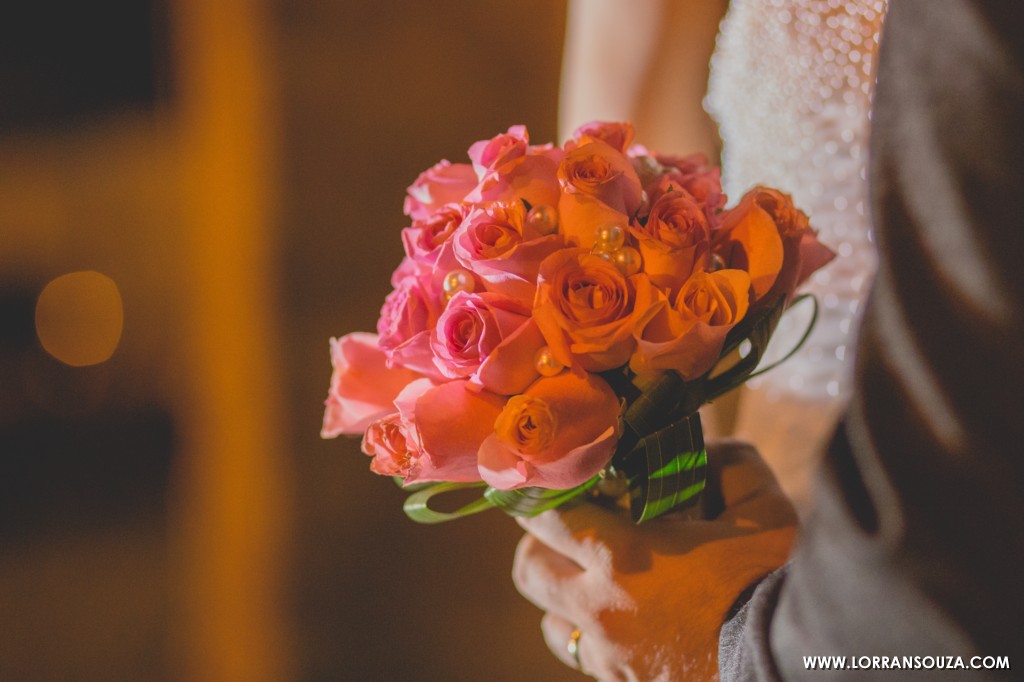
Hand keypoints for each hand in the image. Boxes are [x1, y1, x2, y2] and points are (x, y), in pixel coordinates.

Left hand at [512, 439, 796, 680]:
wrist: (795, 664)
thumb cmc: (776, 583)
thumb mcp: (762, 510)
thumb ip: (730, 467)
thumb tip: (708, 450)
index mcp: (623, 555)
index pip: (547, 516)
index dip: (543, 495)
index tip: (553, 481)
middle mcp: (600, 608)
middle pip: (529, 571)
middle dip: (540, 545)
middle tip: (566, 531)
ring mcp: (609, 655)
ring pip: (550, 623)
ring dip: (560, 599)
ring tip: (590, 583)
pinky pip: (587, 659)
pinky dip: (593, 638)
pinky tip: (625, 624)